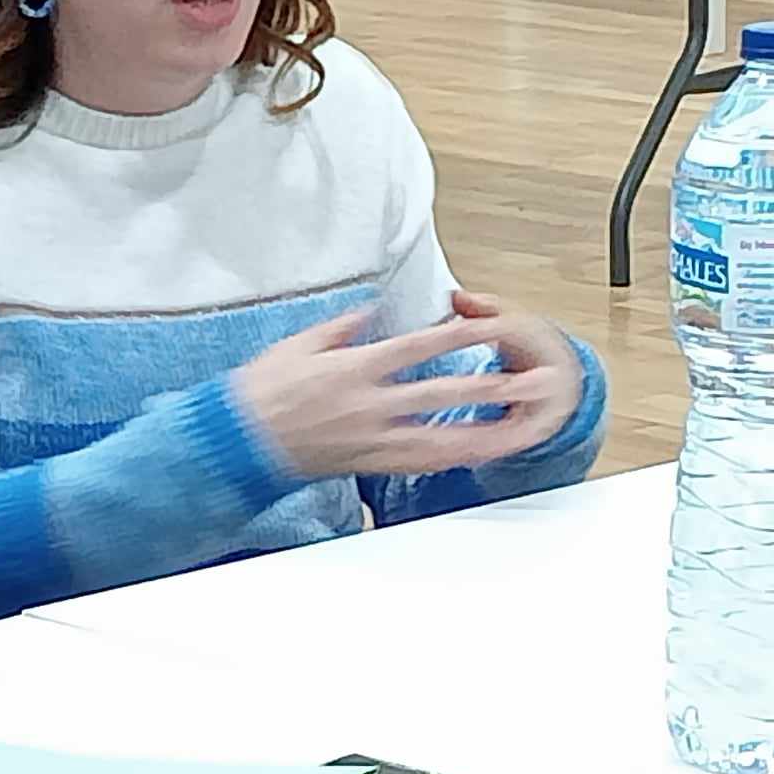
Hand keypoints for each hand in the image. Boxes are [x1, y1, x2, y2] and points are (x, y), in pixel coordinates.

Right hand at [234, 306, 572, 479]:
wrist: (237, 442)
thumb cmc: (261, 392)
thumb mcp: (298, 345)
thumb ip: (342, 327)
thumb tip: (372, 310)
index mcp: (352, 370)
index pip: (416, 349)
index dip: (456, 337)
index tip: (489, 326)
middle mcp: (369, 406)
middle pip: (443, 397)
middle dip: (493, 389)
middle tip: (536, 383)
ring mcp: (373, 439)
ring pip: (443, 439)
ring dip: (490, 432)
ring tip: (528, 427)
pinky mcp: (371, 463)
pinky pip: (423, 463)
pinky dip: (458, 458)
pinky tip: (483, 455)